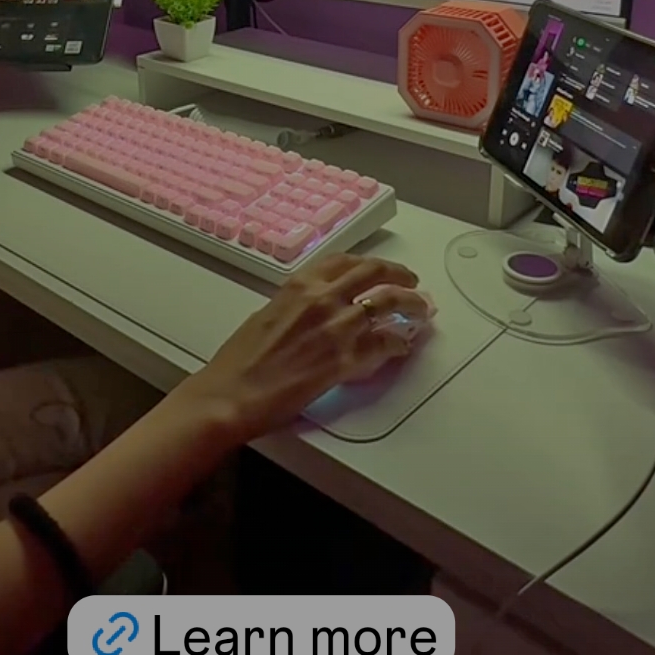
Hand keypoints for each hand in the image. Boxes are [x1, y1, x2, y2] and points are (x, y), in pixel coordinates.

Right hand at [194, 253, 430, 439]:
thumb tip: (313, 312)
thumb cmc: (239, 362)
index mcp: (298, 285)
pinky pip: (384, 345)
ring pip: (388, 304)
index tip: (381, 268)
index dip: (370, 263)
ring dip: (411, 305)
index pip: (344, 261)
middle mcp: (321, 299)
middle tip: (412, 282)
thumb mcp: (266, 315)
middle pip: (374, 274)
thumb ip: (295, 307)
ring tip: (422, 310)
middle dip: (399, 275)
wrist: (232, 394)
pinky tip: (401, 347)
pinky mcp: (346, 361)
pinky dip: (398, 344)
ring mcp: (337, 329)